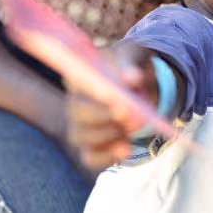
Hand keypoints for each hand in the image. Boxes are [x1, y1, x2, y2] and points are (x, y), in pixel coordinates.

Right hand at [66, 41, 158, 169]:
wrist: (138, 81)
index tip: (115, 97)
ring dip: (108, 136)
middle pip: (77, 114)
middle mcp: (75, 101)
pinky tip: (126, 150)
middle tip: (132, 115)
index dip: (92, 92)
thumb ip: (133, 64)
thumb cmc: (130, 64)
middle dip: (104, 117)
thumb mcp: (135, 56)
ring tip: (135, 128)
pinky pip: (90, 156)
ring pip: (81, 137)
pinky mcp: (92, 144)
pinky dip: (107, 156)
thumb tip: (132, 78)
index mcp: (80, 75)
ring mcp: (81, 125)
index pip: (74, 84)